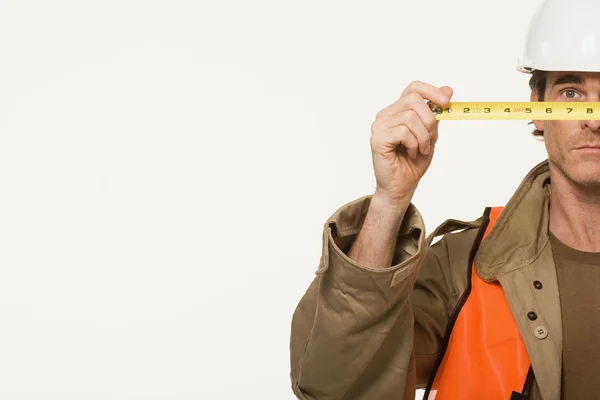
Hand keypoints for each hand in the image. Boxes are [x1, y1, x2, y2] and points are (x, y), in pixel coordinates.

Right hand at [369, 80, 452, 203]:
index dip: (431, 91)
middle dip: (429, 120)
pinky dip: (413, 144)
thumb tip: (448, 90)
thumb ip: (435, 113)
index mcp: (397, 111)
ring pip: (410, 117)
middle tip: (430, 140)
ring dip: (422, 137)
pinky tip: (410, 153)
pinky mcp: (378, 138)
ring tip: (420, 150)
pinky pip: (403, 132)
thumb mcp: (430, 134)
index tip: (446, 102)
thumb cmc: (413, 162)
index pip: (413, 88)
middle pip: (413, 100)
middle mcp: (385, 115)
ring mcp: (379, 126)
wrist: (402, 186)